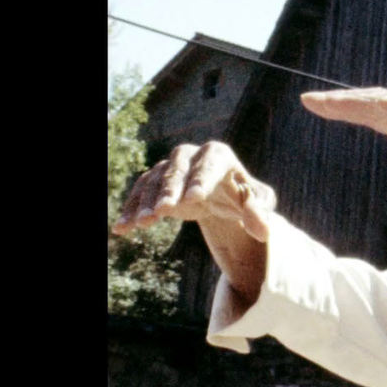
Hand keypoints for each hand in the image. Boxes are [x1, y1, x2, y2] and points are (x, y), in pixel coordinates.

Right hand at [112, 141, 276, 241]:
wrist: (222, 195)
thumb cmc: (243, 196)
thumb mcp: (257, 203)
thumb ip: (260, 213)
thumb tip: (263, 231)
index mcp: (219, 155)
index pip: (209, 165)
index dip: (201, 180)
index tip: (194, 198)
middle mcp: (191, 155)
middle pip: (177, 169)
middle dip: (170, 189)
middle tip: (163, 210)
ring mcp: (170, 166)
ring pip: (155, 180)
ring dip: (147, 201)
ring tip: (142, 223)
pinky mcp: (155, 181)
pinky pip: (140, 191)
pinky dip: (132, 208)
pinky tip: (123, 228)